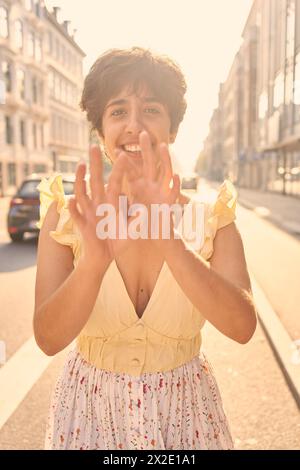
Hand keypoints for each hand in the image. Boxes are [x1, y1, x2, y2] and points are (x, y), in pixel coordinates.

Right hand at [68, 145, 130, 267]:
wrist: (105, 257)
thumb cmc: (118, 240)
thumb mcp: (132, 229)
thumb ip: (138, 219)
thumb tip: (145, 208)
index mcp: (111, 202)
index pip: (115, 182)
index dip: (118, 170)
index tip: (122, 155)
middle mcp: (98, 204)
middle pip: (96, 180)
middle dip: (95, 164)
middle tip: (94, 146)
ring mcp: (88, 212)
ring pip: (83, 193)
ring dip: (81, 179)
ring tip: (81, 165)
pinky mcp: (82, 225)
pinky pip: (76, 215)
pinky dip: (73, 209)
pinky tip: (71, 200)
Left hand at [121, 130, 180, 239]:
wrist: (154, 240)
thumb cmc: (139, 227)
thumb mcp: (124, 212)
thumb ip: (119, 200)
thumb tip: (109, 187)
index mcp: (139, 189)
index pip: (131, 172)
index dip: (125, 162)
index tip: (117, 150)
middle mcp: (151, 188)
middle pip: (149, 165)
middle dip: (147, 149)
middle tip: (143, 133)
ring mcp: (161, 194)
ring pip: (164, 173)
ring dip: (164, 160)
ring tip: (162, 146)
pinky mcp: (169, 206)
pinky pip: (173, 195)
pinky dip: (175, 186)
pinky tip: (176, 177)